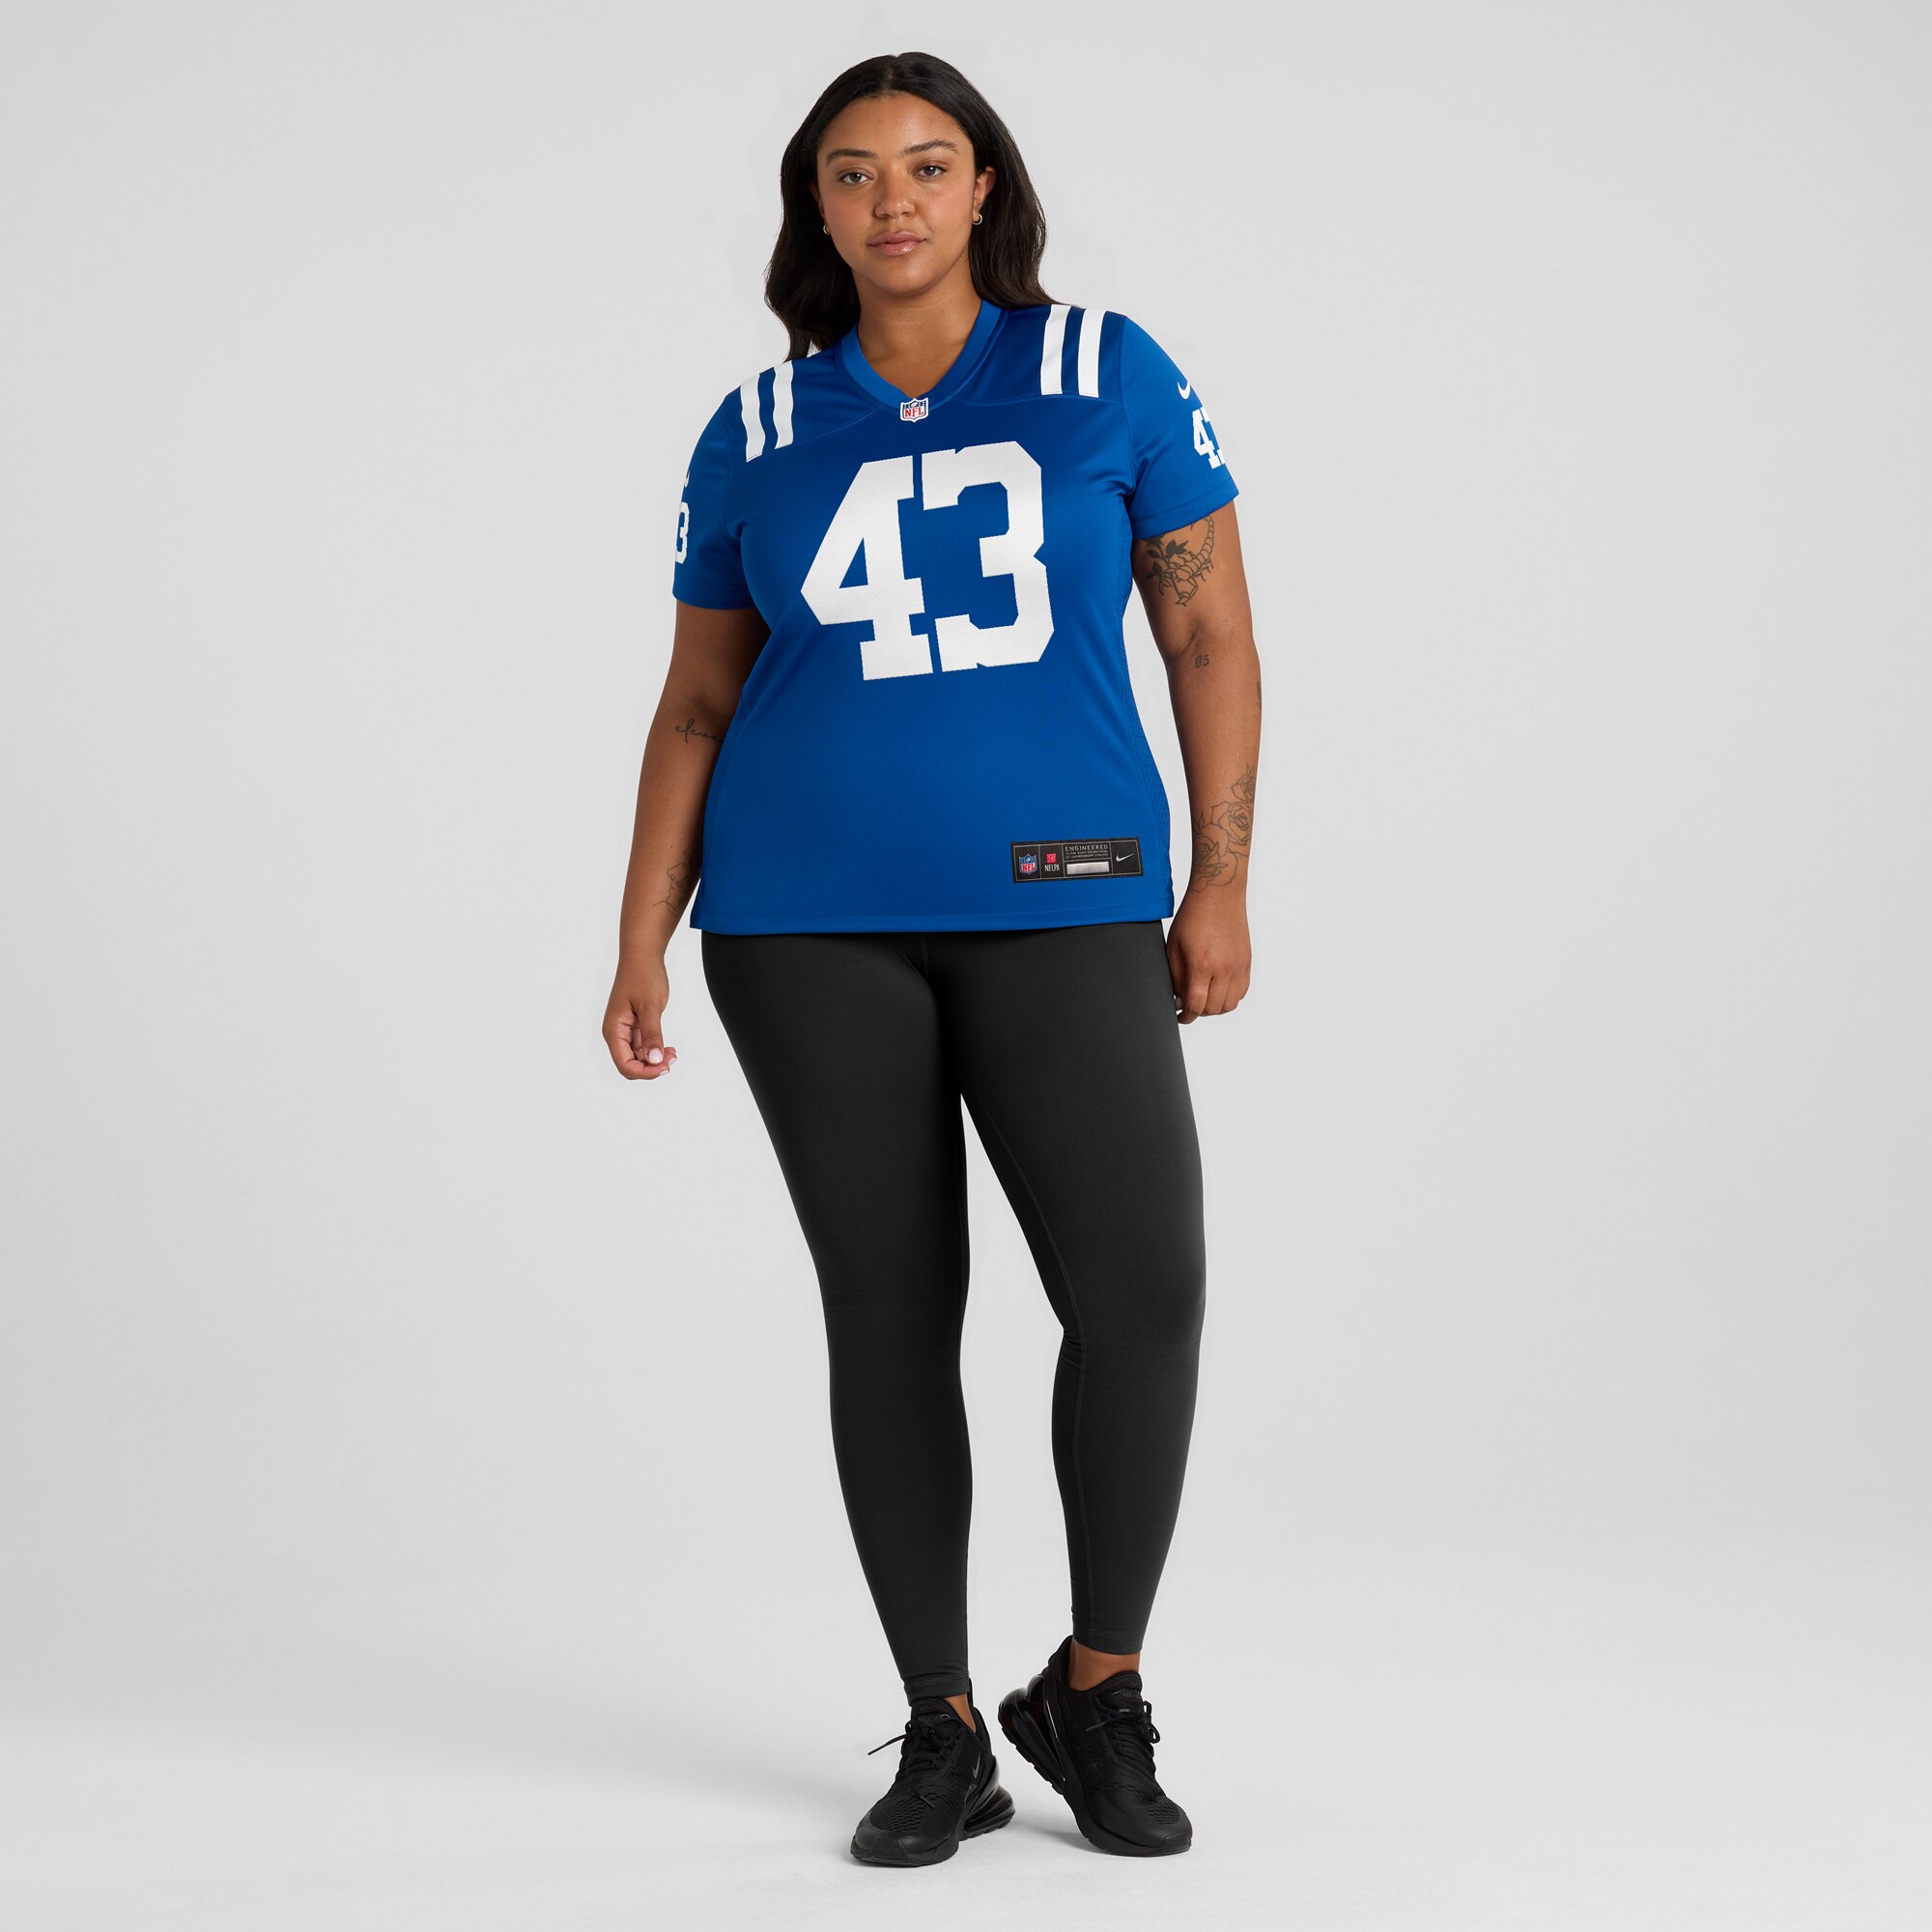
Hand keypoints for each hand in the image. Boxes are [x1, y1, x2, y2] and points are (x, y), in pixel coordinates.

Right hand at [603, 949, 679, 1078]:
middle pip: (630, 1065)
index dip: (644, 1072)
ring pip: (638, 1058)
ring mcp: (626, 1031)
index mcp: (613, 1030)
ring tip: (674, 1053)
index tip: (664, 1066)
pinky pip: (643, 1047)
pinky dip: (656, 1050)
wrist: (643, 956)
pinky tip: (670, 1048)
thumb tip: (654, 1060)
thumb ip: (651, 1035)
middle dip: (651, 1068)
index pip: (624, 1064)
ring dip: (655, 1060)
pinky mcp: (635, 1027)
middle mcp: (616, 1033)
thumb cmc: (643, 976)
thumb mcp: (650, 1006)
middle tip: (672, 1058)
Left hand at [1165, 892, 1250, 1022]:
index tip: (1181, 1016)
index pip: (1196, 1006)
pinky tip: (1218, 989)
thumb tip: (1180, 1000)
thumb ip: (1176, 977)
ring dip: (1215, 1007)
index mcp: (1202, 965)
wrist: (1219, 895)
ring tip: (1204, 997)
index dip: (1186, 1016)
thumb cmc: (1193, 917)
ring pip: (1230, 1005)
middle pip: (1213, 1009)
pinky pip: (1241, 992)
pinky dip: (1229, 997)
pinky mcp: (1247, 963)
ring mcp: (1239, 967)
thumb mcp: (1174, 947)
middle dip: (1198, 1012)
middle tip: (1189, 1004)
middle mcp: (1224, 969)